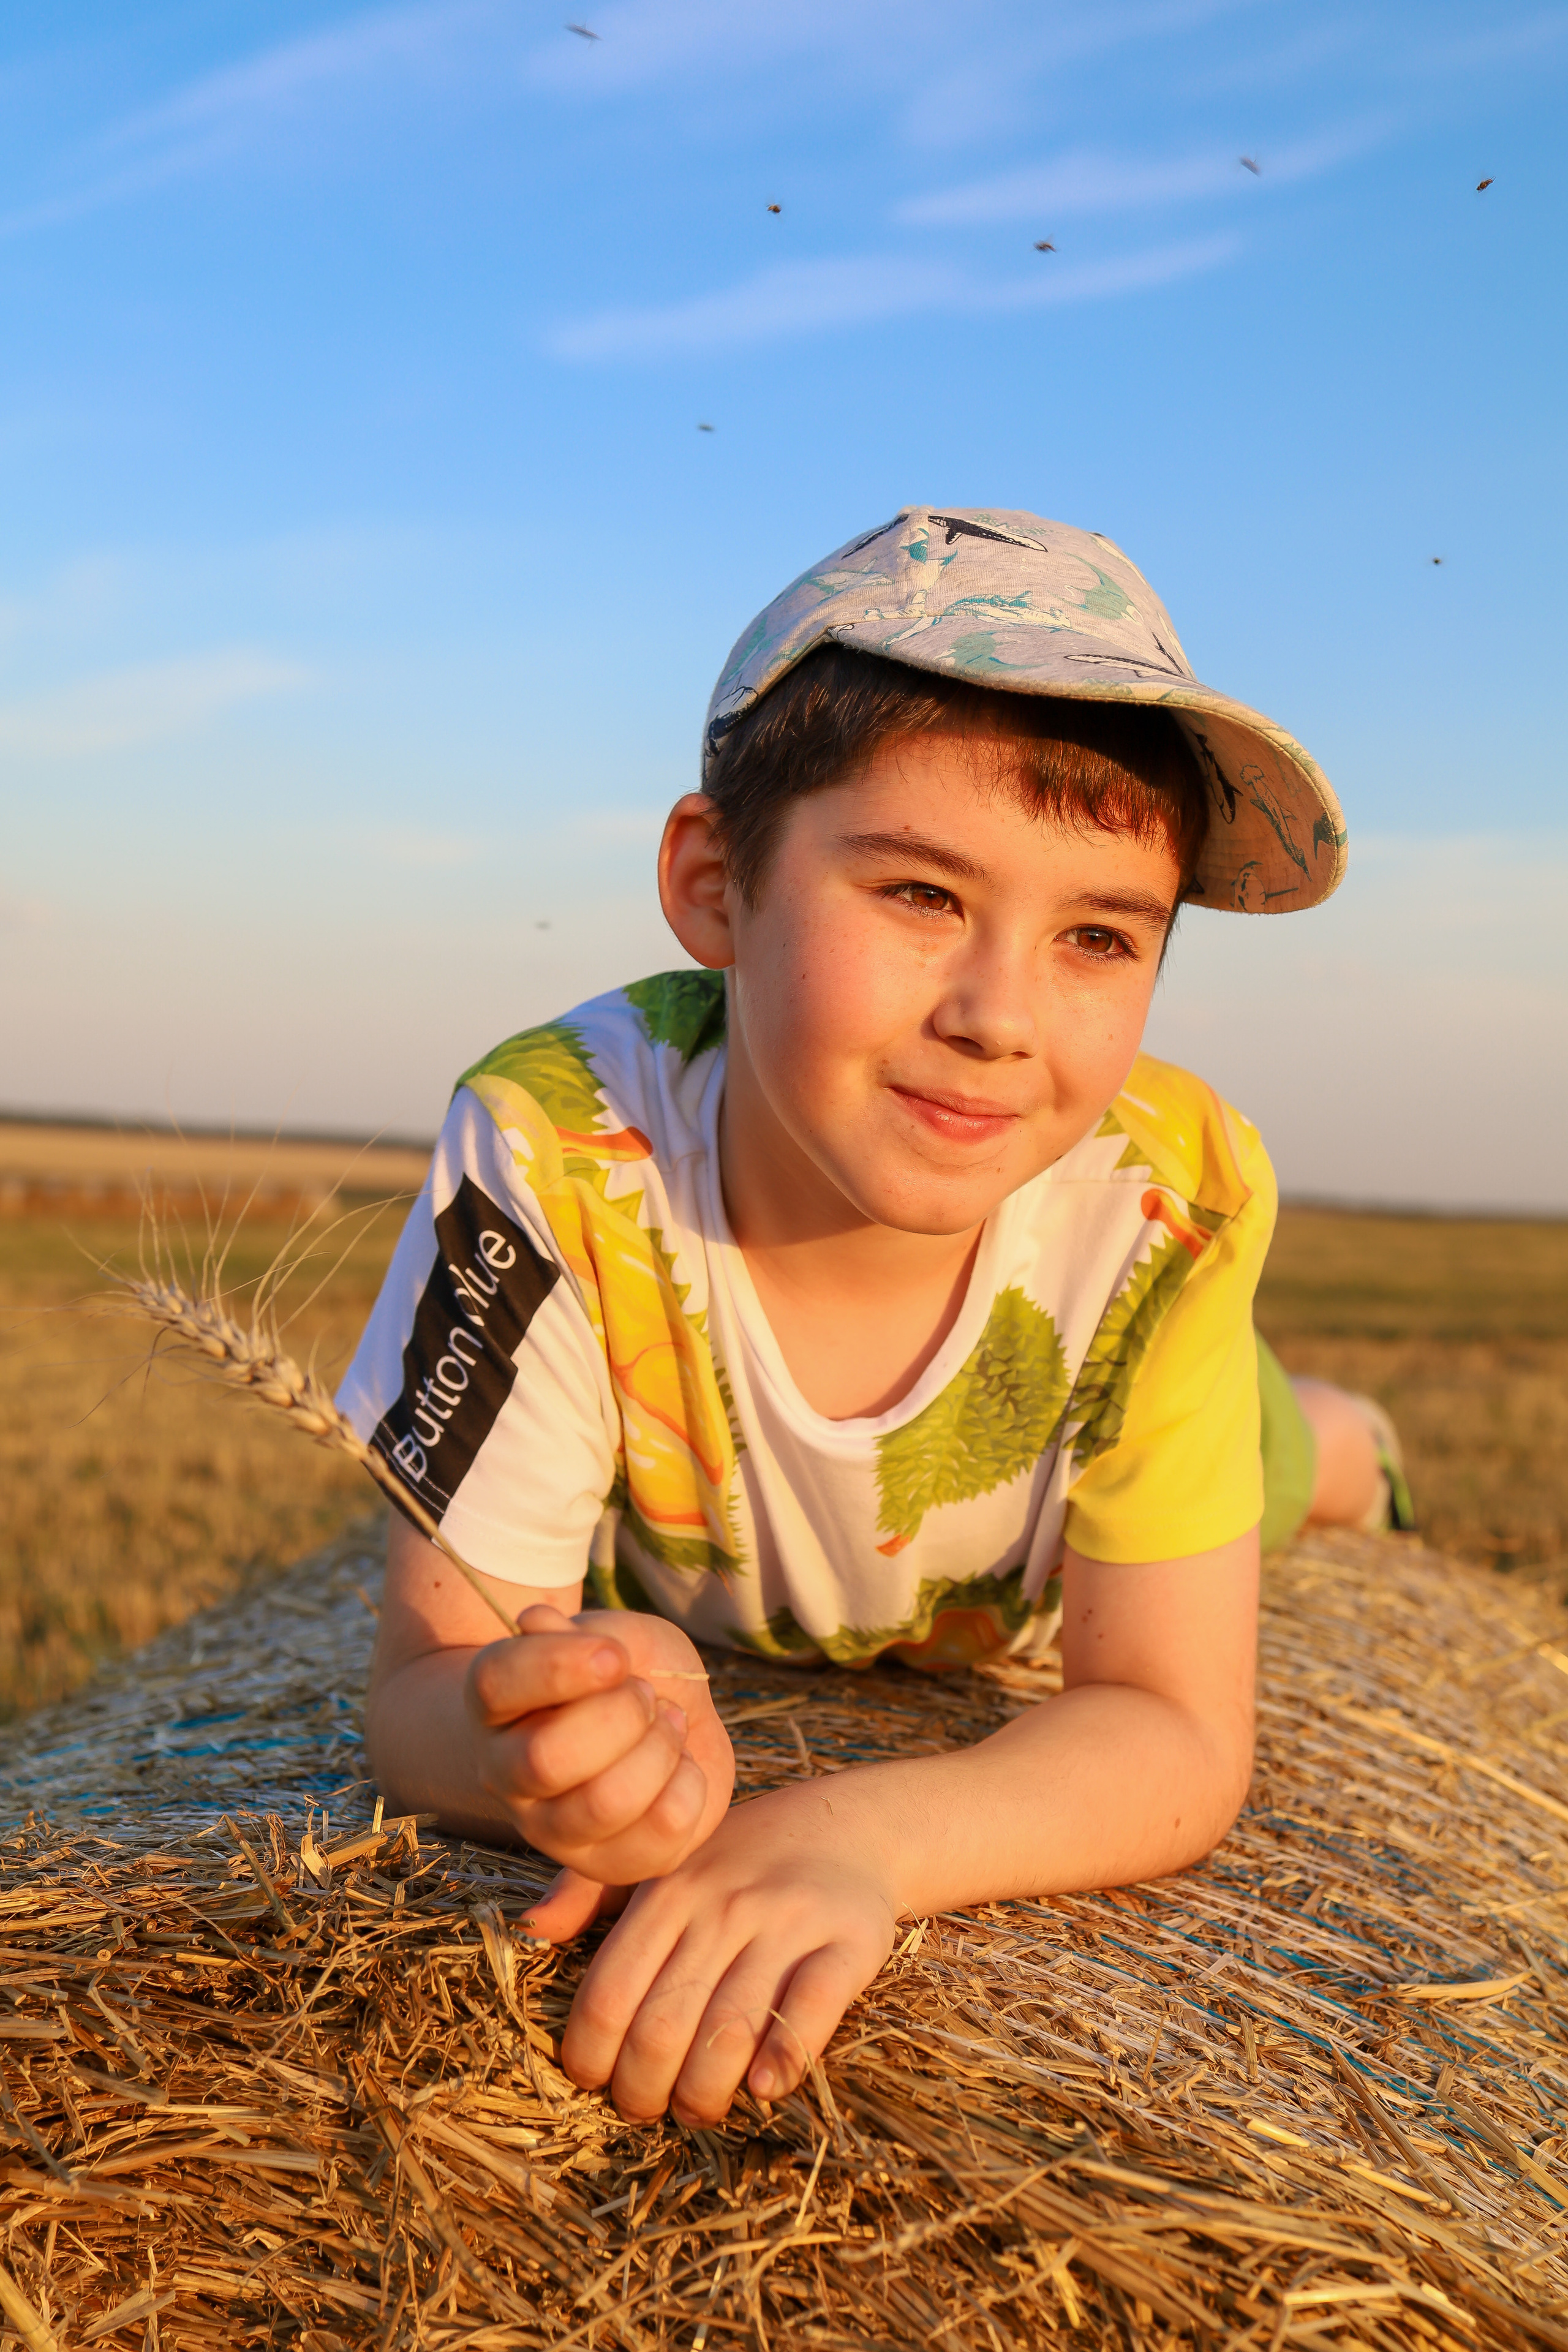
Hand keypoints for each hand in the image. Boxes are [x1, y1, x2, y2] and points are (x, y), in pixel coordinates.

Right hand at [464, 1606, 733, 1935]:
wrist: (671, 1717)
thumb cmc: (630, 1670)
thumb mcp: (617, 1633)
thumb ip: (585, 1632)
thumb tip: (535, 1621)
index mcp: (495, 1703)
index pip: (496, 1683)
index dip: (560, 1666)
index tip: (614, 1656)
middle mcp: (505, 1772)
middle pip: (546, 1758)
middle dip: (620, 1716)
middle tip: (646, 1695)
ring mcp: (550, 1829)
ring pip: (604, 1803)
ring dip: (658, 1751)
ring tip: (668, 1725)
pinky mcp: (607, 1865)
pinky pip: (661, 1833)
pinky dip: (689, 1785)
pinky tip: (680, 1767)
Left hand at [559, 1781, 900, 2122]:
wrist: (852, 1826)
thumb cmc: (741, 1859)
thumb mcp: (665, 1861)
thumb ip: (591, 1893)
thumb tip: (532, 1930)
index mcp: (669, 1890)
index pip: (610, 1993)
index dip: (592, 2057)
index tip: (597, 2082)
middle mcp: (724, 1905)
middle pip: (663, 2028)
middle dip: (643, 2091)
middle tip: (649, 2108)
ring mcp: (788, 1924)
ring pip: (729, 2034)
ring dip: (705, 2095)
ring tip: (700, 2107)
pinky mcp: (848, 1942)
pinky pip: (812, 2013)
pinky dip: (784, 2061)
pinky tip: (765, 2087)